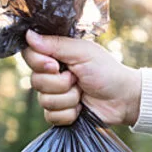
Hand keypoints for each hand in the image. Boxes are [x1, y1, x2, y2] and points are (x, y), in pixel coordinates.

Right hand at [23, 30, 141, 125]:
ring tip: (82, 93)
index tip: (56, 65)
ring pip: (44, 101)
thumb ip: (55, 44)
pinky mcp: (59, 114)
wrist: (122, 99)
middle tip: (78, 79)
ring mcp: (54, 95)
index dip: (39, 63)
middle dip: (60, 83)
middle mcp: (51, 75)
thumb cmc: (106, 71)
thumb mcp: (82, 52)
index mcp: (55, 55)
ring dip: (69, 98)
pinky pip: (51, 116)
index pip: (29, 55)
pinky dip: (70, 113)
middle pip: (35, 81)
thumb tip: (28, 35)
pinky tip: (81, 108)